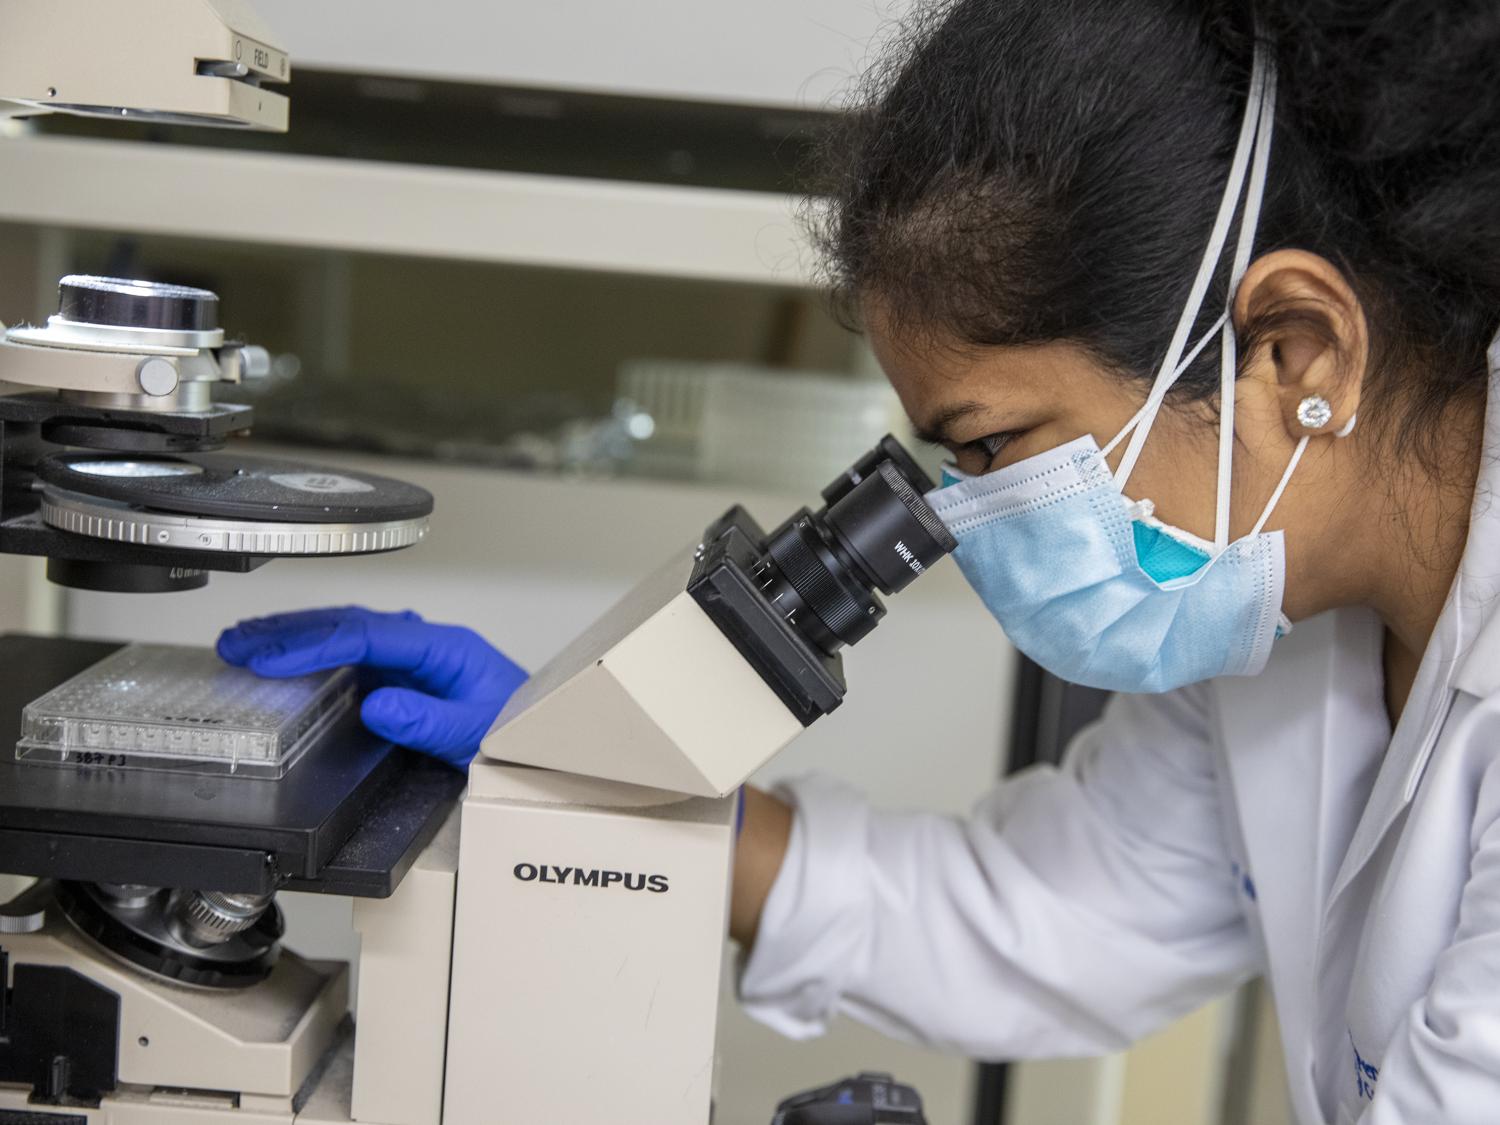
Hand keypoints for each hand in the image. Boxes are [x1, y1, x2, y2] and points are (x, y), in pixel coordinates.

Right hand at [217, 606, 526, 768]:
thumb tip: (378, 704)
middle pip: (348, 623)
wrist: (543, 736)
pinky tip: (282, 658)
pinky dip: (313, 653)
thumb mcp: (476, 734)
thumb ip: (429, 721)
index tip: (272, 659)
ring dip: (293, 636)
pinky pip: (352, 653)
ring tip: (242, 642)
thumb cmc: (517, 730)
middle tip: (237, 642)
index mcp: (444, 647)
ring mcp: (414, 655)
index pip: (368, 635)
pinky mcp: (405, 673)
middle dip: (288, 632)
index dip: (315, 645)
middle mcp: (426, 643)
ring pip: (345, 632)